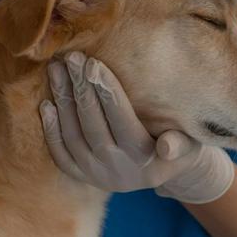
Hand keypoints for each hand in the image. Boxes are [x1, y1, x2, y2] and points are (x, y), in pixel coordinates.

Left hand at [39, 52, 233, 202]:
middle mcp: (117, 170)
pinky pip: (62, 156)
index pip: (122, 120)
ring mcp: (97, 176)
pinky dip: (52, 131)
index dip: (107, 92)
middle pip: (94, 126)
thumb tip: (168, 147)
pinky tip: (47, 105)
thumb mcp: (189, 148)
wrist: (162, 172)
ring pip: (74, 137)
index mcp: (144, 160)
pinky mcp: (84, 177)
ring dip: (63, 102)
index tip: (93, 64)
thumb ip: (180, 145)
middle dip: (82, 89)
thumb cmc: (179, 149)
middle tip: (71, 59)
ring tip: (56, 71)